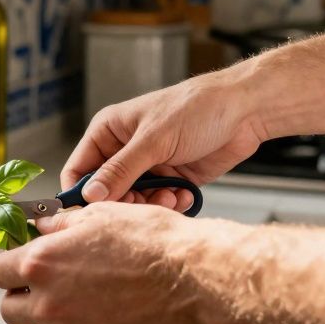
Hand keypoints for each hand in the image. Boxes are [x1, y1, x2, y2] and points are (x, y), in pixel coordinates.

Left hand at [0, 203, 216, 323]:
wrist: (193, 275)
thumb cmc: (152, 241)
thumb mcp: (99, 215)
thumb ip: (60, 225)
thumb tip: (43, 227)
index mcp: (42, 264)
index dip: (8, 266)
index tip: (18, 264)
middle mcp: (50, 302)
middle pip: (9, 310)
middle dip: (20, 296)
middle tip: (41, 284)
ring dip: (50, 317)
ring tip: (77, 297)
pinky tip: (103, 310)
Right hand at [64, 70, 268, 209]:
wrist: (245, 111)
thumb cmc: (196, 108)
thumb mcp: (154, 140)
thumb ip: (120, 170)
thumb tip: (90, 195)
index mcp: (109, 132)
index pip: (79, 169)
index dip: (80, 193)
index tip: (90, 215)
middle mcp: (125, 150)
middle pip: (106, 192)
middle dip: (123, 202)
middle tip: (141, 204)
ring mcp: (149, 166)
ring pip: (134, 201)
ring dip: (151, 204)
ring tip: (170, 195)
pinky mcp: (172, 179)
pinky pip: (160, 202)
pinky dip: (171, 203)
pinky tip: (184, 194)